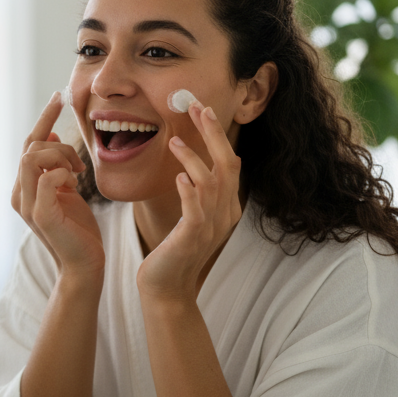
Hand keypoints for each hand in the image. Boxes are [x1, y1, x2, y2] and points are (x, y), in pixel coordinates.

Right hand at [11, 91, 103, 276]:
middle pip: (30, 147)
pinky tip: (74, 183)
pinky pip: (48, 179)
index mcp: (24, 187)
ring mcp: (27, 205)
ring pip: (32, 158)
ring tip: (77, 172)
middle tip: (79, 163)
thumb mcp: (67, 191)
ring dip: (60, 157)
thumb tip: (52, 135)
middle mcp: (19, 194)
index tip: (59, 97)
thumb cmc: (78, 230)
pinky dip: (63, 173)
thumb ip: (56, 167)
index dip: (44, 118)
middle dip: (58, 144)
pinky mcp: (41, 215)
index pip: (29, 144)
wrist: (84, 264)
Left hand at [137, 100, 241, 301]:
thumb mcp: (192, 217)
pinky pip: (195, 210)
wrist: (168, 288)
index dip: (217, 135)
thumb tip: (191, 167)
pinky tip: (178, 176)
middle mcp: (224, 213)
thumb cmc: (175, 250)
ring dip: (193, 157)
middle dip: (213, 134)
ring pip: (211, 182)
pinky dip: (189, 190)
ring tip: (173, 140)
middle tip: (197, 107)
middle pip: (227, 164)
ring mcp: (210, 226)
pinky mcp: (191, 238)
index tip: (201, 109)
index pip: (230, 162)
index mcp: (227, 207)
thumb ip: (197, 193)